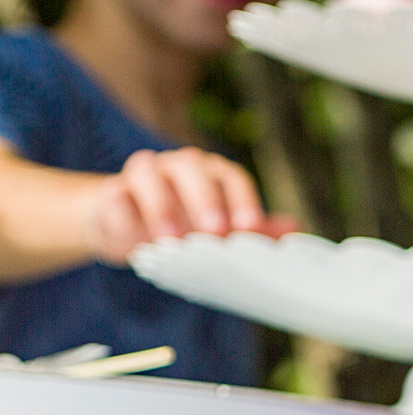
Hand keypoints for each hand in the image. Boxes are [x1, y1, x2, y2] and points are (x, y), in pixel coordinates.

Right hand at [81, 147, 294, 263]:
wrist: (127, 227)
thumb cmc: (186, 230)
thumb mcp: (222, 235)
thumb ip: (254, 231)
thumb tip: (294, 228)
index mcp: (212, 175)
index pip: (233, 178)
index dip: (243, 201)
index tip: (249, 230)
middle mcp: (179, 167)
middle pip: (192, 169)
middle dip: (205, 199)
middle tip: (214, 232)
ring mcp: (142, 174)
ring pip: (148, 174)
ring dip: (161, 206)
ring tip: (172, 241)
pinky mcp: (109, 192)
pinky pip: (114, 195)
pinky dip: (124, 215)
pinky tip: (134, 239)